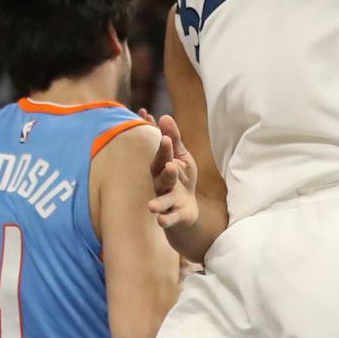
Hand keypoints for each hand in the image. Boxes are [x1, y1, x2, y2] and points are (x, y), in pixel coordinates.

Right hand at [146, 115, 198, 229]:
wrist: (186, 207)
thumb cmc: (181, 178)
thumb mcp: (181, 157)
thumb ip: (173, 138)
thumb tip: (165, 116)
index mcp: (162, 168)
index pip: (163, 157)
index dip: (164, 148)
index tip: (165, 138)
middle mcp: (162, 184)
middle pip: (163, 177)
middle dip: (166, 172)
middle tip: (170, 165)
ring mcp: (168, 201)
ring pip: (162, 201)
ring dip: (158, 203)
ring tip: (151, 206)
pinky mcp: (175, 216)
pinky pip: (170, 218)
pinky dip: (166, 220)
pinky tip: (161, 221)